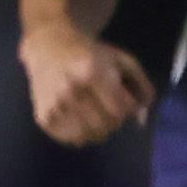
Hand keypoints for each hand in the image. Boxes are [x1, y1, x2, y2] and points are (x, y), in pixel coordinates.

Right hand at [20, 21, 152, 144]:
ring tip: (96, 113)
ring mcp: (54, 106)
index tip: (124, 99)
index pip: (121, 110)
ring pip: (90, 136)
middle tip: (110, 106)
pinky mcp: (44, 118)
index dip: (128, 108)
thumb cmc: (91, 54)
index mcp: (91, 73)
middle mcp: (70, 91)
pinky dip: (82, 134)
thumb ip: (141, 86)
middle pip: (106, 125)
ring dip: (100, 129)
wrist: (49, 47)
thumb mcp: (123, 60)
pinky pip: (72, 139)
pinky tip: (81, 118)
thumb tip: (142, 115)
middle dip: (115, 119)